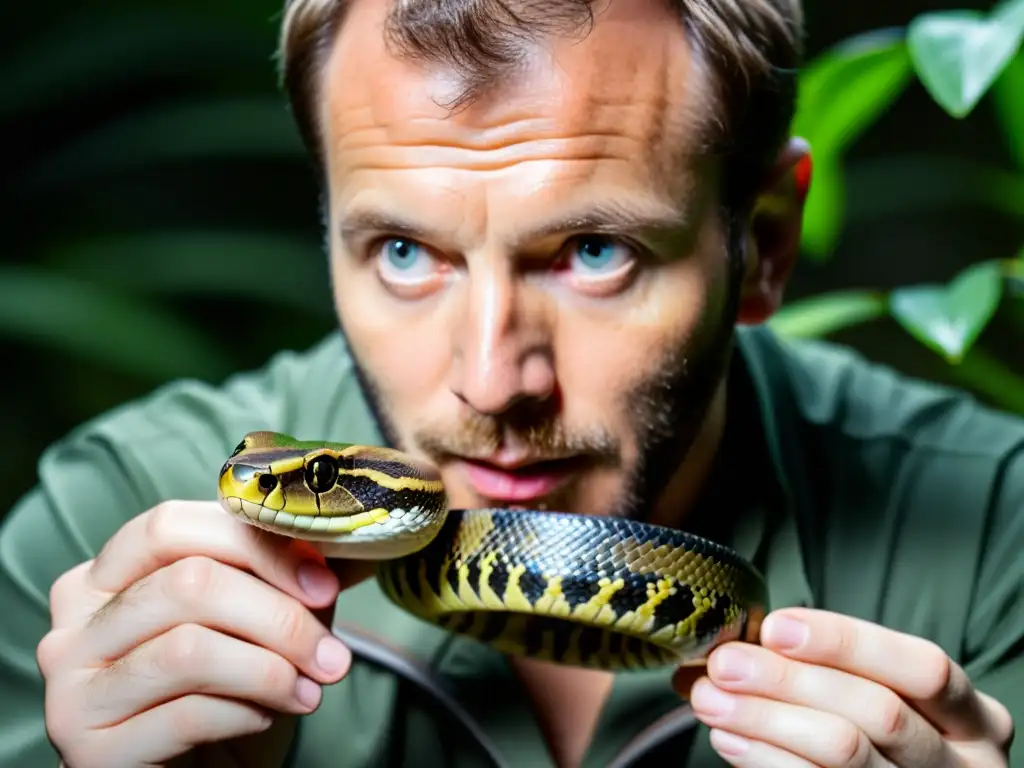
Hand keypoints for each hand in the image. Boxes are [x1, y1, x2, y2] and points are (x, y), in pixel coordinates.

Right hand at [36, 500, 373, 767]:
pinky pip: (186, 714)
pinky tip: (267, 716)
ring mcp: (73, 688)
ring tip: (309, 687)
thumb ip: (284, 576)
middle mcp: (76, 623)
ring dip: (270, 669)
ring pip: (189, 649)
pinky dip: (246, 712)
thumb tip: (332, 549)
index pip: (171, 526)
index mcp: (106, 573)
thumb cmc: (228, 688)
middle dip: (279, 616)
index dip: (258, 547)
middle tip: (331, 653)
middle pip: (188, 584)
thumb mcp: (259, 619)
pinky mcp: (90, 750)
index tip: (325, 583)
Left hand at [672, 608, 1014, 766]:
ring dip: (766, 719)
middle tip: (725, 664)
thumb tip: (734, 642)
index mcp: (972, 716)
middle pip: (878, 712)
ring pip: (846, 752)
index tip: (776, 628)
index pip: (921, 668)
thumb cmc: (883, 735)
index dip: (847, 643)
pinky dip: (766, 760)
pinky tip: (730, 739)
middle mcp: (963, 763)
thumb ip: (824, 666)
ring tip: (711, 699)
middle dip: (790, 681)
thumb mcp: (878, 695)